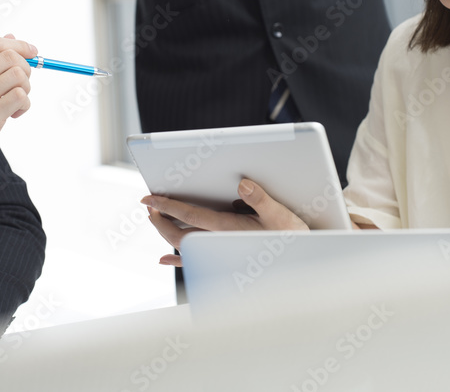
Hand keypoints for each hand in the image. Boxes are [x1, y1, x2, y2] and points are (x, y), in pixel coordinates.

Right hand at [0, 34, 35, 194]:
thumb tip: (12, 37)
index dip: (19, 45)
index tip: (33, 52)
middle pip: (11, 57)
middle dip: (26, 68)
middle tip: (23, 84)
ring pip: (19, 75)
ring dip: (26, 88)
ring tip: (15, 102)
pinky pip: (20, 97)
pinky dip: (24, 104)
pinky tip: (14, 114)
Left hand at [141, 178, 308, 265]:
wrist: (300, 264)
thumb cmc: (292, 237)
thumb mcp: (280, 214)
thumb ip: (261, 199)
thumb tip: (243, 185)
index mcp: (229, 229)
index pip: (190, 216)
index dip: (168, 206)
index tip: (149, 199)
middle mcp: (220, 243)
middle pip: (179, 233)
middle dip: (161, 219)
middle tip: (149, 206)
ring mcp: (220, 252)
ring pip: (185, 245)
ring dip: (166, 232)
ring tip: (155, 218)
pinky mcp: (224, 258)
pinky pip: (195, 260)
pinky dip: (177, 259)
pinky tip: (165, 259)